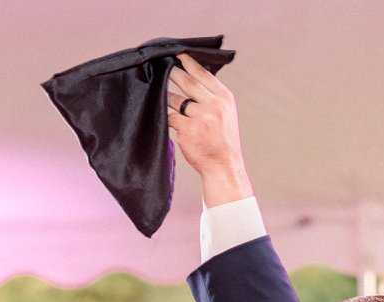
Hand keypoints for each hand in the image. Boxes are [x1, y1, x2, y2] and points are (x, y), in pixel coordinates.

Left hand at [166, 53, 252, 205]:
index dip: (189, 62)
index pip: (203, 74)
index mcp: (225, 99)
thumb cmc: (222, 142)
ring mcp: (201, 117)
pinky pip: (170, 116)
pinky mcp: (188, 129)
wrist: (224, 167)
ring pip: (176, 99)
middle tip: (160, 64)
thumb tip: (191, 77)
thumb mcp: (226, 115)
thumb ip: (212, 97)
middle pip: (188, 82)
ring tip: (157, 90)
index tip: (177, 53)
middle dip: (172, 72)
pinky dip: (164, 115)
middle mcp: (214, 105)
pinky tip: (159, 112)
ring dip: (165, 95)